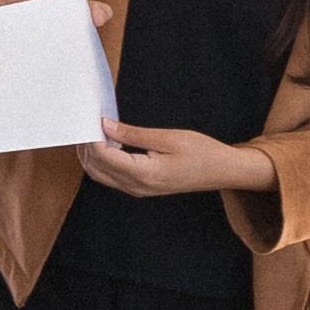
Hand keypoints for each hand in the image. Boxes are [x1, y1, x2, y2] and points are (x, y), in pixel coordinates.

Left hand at [76, 119, 270, 199]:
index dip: (91, 137)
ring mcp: (138, 191)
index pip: (102, 156)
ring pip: (100, 175)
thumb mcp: (168, 138)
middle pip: (95, 168)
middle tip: (86, 123)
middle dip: (86, 147)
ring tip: (93, 132)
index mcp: (144, 174)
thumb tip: (105, 126)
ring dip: (91, 156)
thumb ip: (133, 134)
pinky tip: (107, 144)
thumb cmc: (203, 153)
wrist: (224, 171)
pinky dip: (102, 162)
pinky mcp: (141, 189)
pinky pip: (111, 178)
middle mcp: (137, 187)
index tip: (88, 119)